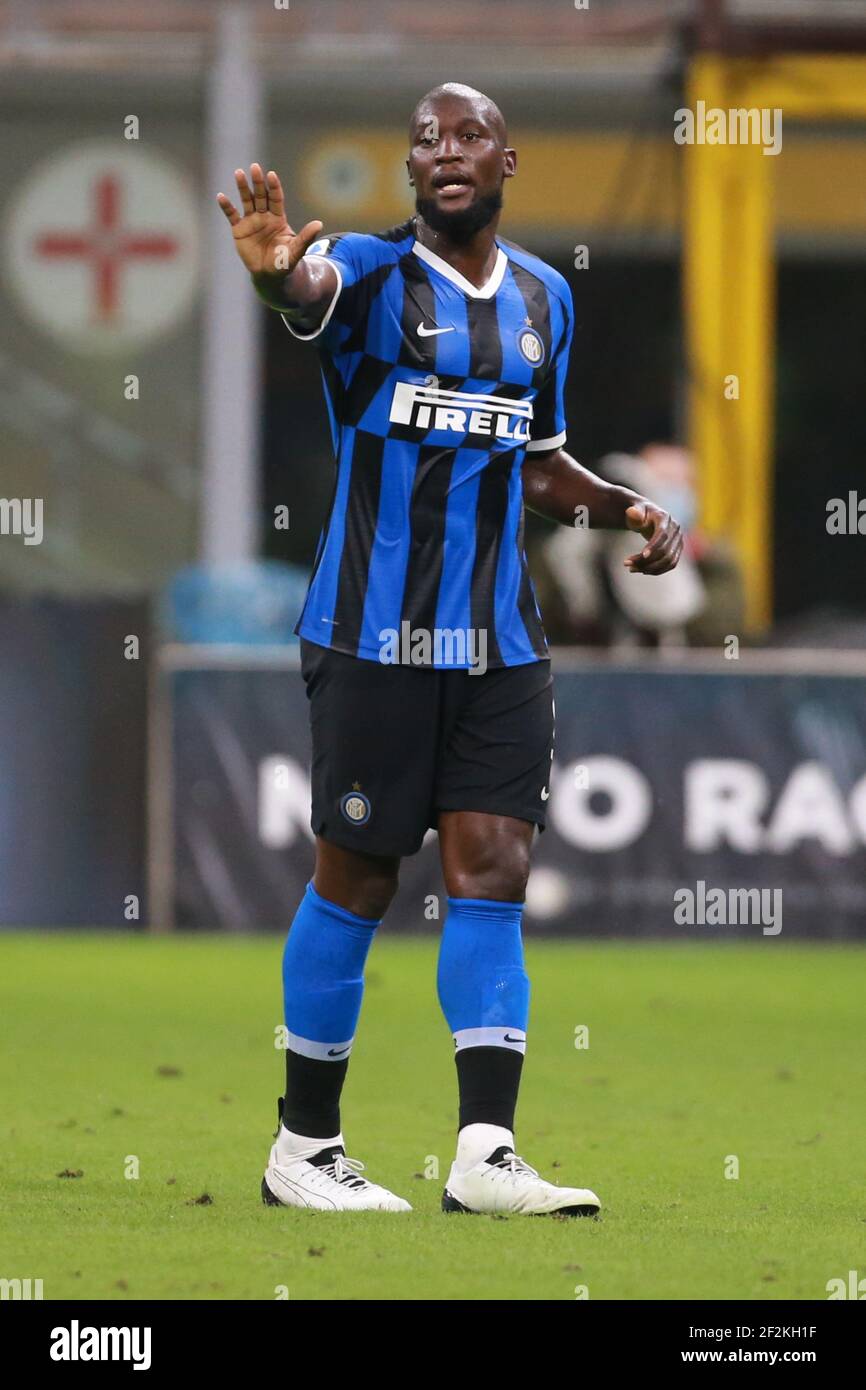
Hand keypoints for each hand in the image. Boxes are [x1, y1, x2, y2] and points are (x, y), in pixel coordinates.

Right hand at [216, 163, 322, 277]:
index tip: (271, 175)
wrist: (269, 275)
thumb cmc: (284, 262)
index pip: (275, 198)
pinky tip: (221, 197)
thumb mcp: (296, 250)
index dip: (273, 187)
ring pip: (246, 200)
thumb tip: (319, 224)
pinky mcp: (239, 230)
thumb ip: (306, 237)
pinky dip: (226, 206)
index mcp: (278, 218)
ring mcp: (251, 221)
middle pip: (260, 195)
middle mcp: (264, 216)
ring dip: (242, 187)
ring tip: (238, 173)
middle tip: (255, 167)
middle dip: (257, 182)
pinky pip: (232, 215)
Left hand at [623, 501, 683, 574]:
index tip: (642, 556)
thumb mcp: (634, 510)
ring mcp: (678, 540)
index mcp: (665, 518)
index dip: (654, 546)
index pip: (662, 534)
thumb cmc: (638, 512)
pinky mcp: (677, 550)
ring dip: (650, 568)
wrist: (647, 516)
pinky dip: (657, 570)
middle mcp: (675, 529)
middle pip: (665, 550)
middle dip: (646, 560)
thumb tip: (633, 513)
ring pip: (668, 560)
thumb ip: (634, 512)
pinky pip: (670, 564)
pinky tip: (642, 570)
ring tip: (631, 569)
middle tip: (627, 564)